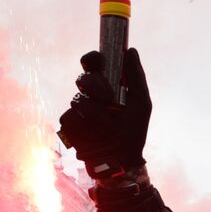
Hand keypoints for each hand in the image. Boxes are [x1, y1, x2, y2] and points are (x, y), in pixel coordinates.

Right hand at [57, 48, 150, 178]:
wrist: (122, 162)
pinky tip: (94, 137)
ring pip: (77, 99)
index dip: (92, 59)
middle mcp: (90, 95)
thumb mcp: (141, 104)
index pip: (94, 64)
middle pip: (83, 78)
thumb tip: (130, 50)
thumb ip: (136, 77)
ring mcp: (78, 111)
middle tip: (107, 98)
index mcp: (107, 86)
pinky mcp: (69, 127)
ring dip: (94, 113)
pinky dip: (84, 128)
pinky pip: (69, 119)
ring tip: (107, 127)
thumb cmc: (133, 132)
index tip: (95, 61)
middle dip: (96, 86)